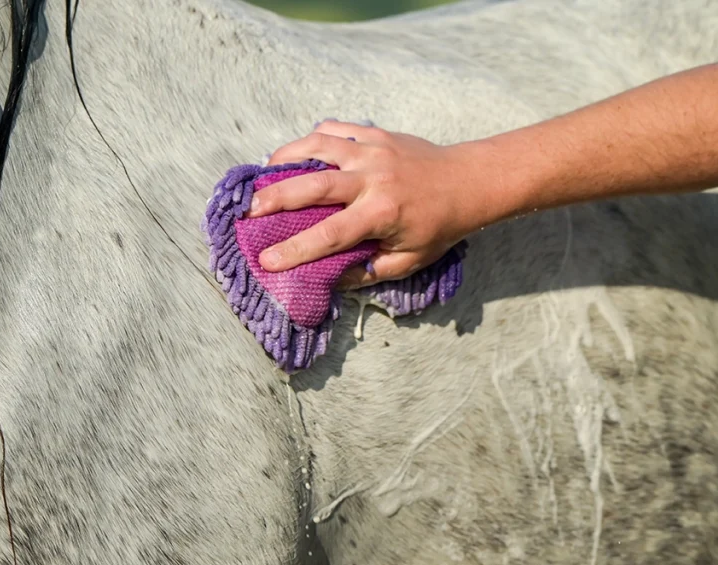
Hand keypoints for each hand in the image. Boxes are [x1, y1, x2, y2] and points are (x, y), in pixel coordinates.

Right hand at [246, 121, 502, 287]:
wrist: (469, 181)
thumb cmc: (440, 226)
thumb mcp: (410, 260)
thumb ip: (369, 271)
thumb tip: (330, 280)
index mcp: (381, 214)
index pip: (329, 236)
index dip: (295, 250)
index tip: (267, 260)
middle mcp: (373, 178)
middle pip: (313, 185)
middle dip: (276, 198)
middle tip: (249, 210)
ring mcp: (372, 150)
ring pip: (318, 147)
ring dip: (285, 158)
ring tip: (262, 174)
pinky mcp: (375, 133)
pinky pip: (333, 130)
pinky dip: (310, 140)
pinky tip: (295, 153)